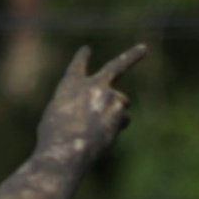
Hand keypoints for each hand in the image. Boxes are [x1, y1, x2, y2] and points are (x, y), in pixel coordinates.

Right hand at [37, 44, 145, 162]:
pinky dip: (117, 128)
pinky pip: (124, 119)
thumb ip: (76, 108)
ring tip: (99, 128)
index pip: (77, 66)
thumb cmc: (54, 139)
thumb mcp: (56, 118)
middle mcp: (91, 84)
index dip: (82, 58)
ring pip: (122, 103)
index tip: (86, 49)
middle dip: (132, 56)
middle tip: (144, 49)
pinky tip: (103, 135)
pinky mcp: (119, 106)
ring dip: (116, 114)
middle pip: (116, 66)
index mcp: (69, 85)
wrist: (66, 149)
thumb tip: (93, 115)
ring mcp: (108, 93)